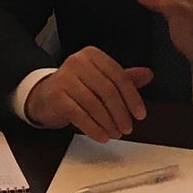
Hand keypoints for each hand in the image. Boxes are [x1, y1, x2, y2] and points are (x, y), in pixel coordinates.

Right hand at [26, 47, 154, 142]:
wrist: (44, 95)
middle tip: (128, 128)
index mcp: (92, 55)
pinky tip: (102, 137)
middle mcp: (77, 62)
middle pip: (107, 90)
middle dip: (121, 113)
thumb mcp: (101, 79)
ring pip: (94, 104)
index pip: (118, 76)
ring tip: (115, 134)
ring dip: (108, 123)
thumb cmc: (77, 87)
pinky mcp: (56, 95)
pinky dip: (93, 128)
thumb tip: (149, 74)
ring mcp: (65, 78)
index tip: (140, 115)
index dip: (132, 97)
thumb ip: (124, 78)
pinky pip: (79, 114)